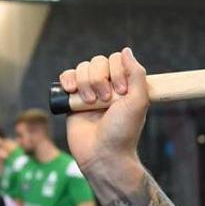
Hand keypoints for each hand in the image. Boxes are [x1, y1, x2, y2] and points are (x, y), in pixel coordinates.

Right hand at [59, 47, 149, 172]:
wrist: (102, 154)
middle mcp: (107, 86)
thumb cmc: (123, 131)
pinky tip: (71, 91)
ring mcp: (89, 92)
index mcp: (125, 85)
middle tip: (105, 100)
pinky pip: (66, 77)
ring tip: (90, 103)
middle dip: (99, 79)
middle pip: (97, 62)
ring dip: (85, 83)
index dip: (116, 72)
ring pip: (82, 68)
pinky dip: (67, 80)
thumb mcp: (138, 101)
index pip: (116, 59)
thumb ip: (136, 74)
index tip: (120, 92)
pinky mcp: (72, 100)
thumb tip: (126, 50)